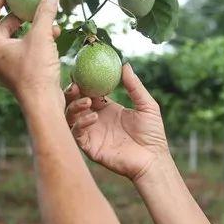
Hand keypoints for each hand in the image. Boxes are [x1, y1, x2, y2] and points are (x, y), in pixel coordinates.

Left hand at [0, 0, 62, 108]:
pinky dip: (35, 41)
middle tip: (27, 4)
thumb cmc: (36, 72)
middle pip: (1, 27)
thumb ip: (45, 13)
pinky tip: (54, 35)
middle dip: (16, 14)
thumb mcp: (41, 37)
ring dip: (30, 28)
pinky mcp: (18, 73)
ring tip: (45, 19)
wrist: (43, 105)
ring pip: (15, 40)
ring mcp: (6, 66)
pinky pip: (23, 50)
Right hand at [64, 64, 169, 180]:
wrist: (152, 159)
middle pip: (75, 103)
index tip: (80, 70)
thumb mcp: (146, 105)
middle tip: (75, 85)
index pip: (89, 92)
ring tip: (87, 101)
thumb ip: (134, 86)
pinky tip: (94, 117)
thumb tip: (125, 64)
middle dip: (71, 93)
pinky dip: (81, 123)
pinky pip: (77, 133)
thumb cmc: (153, 134)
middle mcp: (96, 120)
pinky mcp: (89, 147)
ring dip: (75, 106)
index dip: (83, 81)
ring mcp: (91, 133)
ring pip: (71, 117)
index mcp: (107, 109)